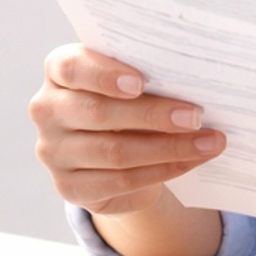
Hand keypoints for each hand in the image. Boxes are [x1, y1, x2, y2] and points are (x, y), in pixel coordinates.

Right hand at [29, 44, 226, 219]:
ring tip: (208, 142)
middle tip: (196, 116)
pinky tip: (192, 161)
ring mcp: (53, 152)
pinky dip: (163, 171)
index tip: (141, 82)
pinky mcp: (70, 187)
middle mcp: (47, 110)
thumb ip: (146, 76)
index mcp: (58, 72)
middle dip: (153, 115)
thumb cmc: (126, 100)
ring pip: (115, 152)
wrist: (113, 151)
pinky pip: (122, 181)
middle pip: (99, 113)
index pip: (71, 68)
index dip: (105, 75)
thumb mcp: (129, 81)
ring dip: (169, 148)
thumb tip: (194, 82)